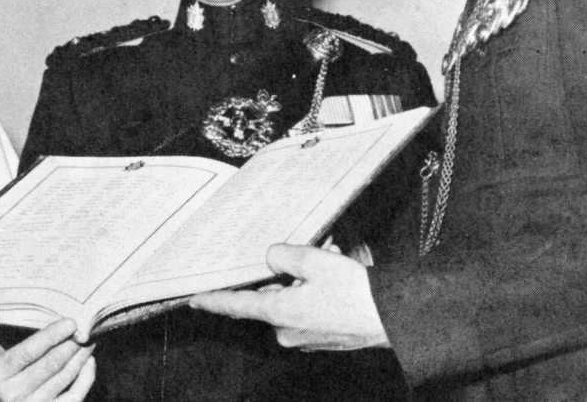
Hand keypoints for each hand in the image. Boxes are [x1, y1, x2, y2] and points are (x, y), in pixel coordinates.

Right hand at [0, 302, 95, 401]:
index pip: (28, 353)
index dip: (51, 336)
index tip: (71, 322)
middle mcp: (13, 394)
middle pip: (50, 365)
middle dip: (71, 344)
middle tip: (86, 327)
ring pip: (64, 378)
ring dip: (80, 356)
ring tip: (89, 338)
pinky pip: (73, 397)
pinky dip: (85, 379)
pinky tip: (88, 361)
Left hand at [189, 243, 388, 350]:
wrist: (392, 318)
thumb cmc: (354, 292)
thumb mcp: (313, 260)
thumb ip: (283, 256)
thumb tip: (273, 258)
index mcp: (279, 313)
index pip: (236, 306)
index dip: (213, 301)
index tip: (193, 300)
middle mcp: (287, 329)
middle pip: (271, 294)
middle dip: (284, 271)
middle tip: (307, 250)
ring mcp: (305, 336)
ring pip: (293, 298)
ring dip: (304, 278)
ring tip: (330, 257)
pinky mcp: (322, 336)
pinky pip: (309, 307)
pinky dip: (317, 290)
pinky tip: (337, 273)